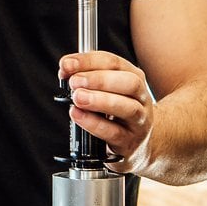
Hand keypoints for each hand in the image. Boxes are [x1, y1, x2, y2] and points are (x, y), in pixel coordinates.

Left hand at [58, 51, 154, 172]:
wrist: (139, 144)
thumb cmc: (117, 111)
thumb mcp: (106, 90)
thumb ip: (86, 78)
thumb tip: (65, 71)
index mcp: (133, 76)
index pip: (113, 62)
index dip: (88, 61)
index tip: (66, 64)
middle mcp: (140, 97)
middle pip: (129, 82)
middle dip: (98, 79)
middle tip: (74, 82)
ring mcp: (139, 121)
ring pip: (127, 107)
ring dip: (99, 100)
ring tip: (77, 97)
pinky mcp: (130, 142)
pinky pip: (114, 132)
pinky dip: (93, 123)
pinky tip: (77, 114)